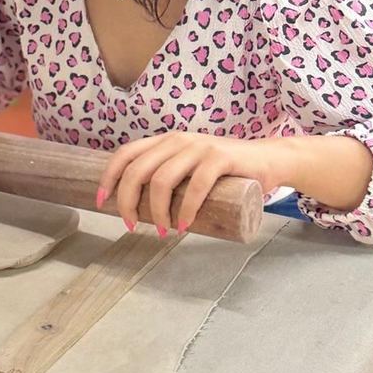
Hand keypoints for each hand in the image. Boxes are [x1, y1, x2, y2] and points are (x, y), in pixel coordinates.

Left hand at [96, 132, 285, 235]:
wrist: (270, 159)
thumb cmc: (225, 170)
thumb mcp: (190, 166)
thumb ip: (170, 174)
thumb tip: (139, 203)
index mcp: (166, 141)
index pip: (126, 154)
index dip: (109, 177)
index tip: (102, 202)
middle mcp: (178, 140)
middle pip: (138, 170)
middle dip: (128, 201)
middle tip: (132, 225)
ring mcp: (200, 147)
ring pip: (163, 180)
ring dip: (157, 212)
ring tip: (162, 232)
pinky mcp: (221, 158)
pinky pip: (196, 186)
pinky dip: (186, 210)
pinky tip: (183, 225)